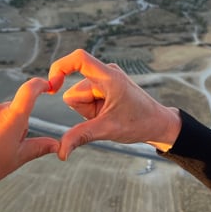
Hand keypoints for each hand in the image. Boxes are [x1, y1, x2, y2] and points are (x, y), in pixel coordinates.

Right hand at [48, 49, 181, 159]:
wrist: (158, 124)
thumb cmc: (140, 123)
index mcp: (108, 76)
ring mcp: (104, 79)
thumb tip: (60, 152)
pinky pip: (85, 98)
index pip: (78, 59)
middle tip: (104, 116)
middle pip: (73, 91)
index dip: (60, 67)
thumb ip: (81, 136)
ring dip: (88, 111)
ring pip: (77, 97)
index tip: (51, 86)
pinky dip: (91, 110)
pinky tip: (107, 113)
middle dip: (83, 109)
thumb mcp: (108, 130)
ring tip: (108, 115)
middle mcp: (104, 73)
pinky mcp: (103, 85)